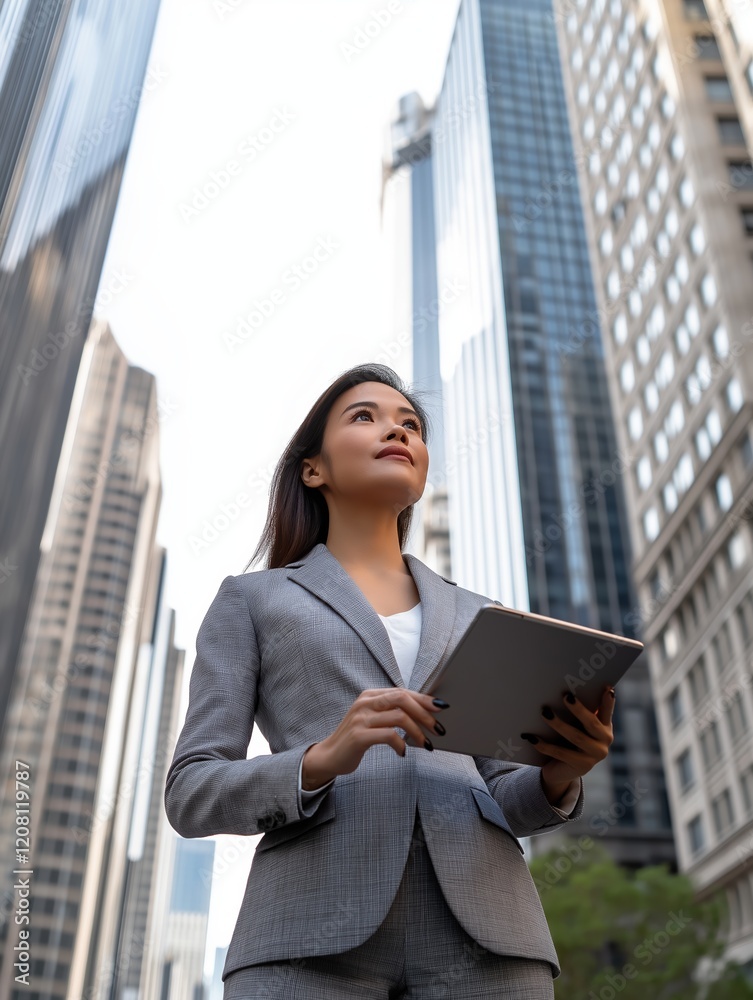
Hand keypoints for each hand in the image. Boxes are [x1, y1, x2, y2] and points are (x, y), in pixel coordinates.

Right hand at [301, 688, 447, 789]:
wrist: (330, 756)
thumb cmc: (357, 738)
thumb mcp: (373, 719)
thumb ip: (392, 712)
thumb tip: (425, 712)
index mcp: (370, 695)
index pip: (402, 691)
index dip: (424, 699)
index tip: (442, 707)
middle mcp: (365, 702)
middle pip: (402, 699)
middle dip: (425, 714)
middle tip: (438, 729)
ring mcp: (361, 718)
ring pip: (399, 717)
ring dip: (418, 732)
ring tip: (426, 745)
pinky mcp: (359, 736)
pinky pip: (389, 735)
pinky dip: (401, 744)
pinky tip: (403, 752)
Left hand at [521, 685, 614, 797]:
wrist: (563, 771)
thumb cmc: (569, 741)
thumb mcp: (578, 726)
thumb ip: (579, 711)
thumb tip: (566, 692)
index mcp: (605, 728)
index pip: (607, 711)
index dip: (608, 701)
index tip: (607, 688)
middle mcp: (604, 742)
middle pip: (591, 723)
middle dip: (578, 709)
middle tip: (566, 696)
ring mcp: (594, 756)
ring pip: (575, 737)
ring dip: (558, 723)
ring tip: (545, 712)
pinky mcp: (581, 767)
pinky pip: (560, 753)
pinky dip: (544, 744)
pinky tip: (531, 737)